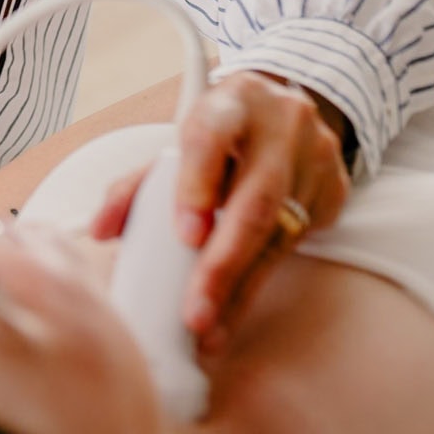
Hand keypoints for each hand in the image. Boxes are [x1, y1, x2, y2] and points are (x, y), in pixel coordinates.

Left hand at [91, 71, 350, 351]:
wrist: (284, 104)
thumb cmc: (221, 129)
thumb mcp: (179, 142)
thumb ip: (135, 185)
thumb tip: (99, 230)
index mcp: (230, 102)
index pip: (211, 138)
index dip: (197, 186)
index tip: (186, 236)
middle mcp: (280, 125)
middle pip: (256, 201)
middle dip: (224, 264)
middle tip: (195, 313)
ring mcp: (315, 158)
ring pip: (281, 233)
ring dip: (242, 288)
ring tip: (211, 332)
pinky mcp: (335, 190)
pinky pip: (299, 243)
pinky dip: (261, 278)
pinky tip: (237, 309)